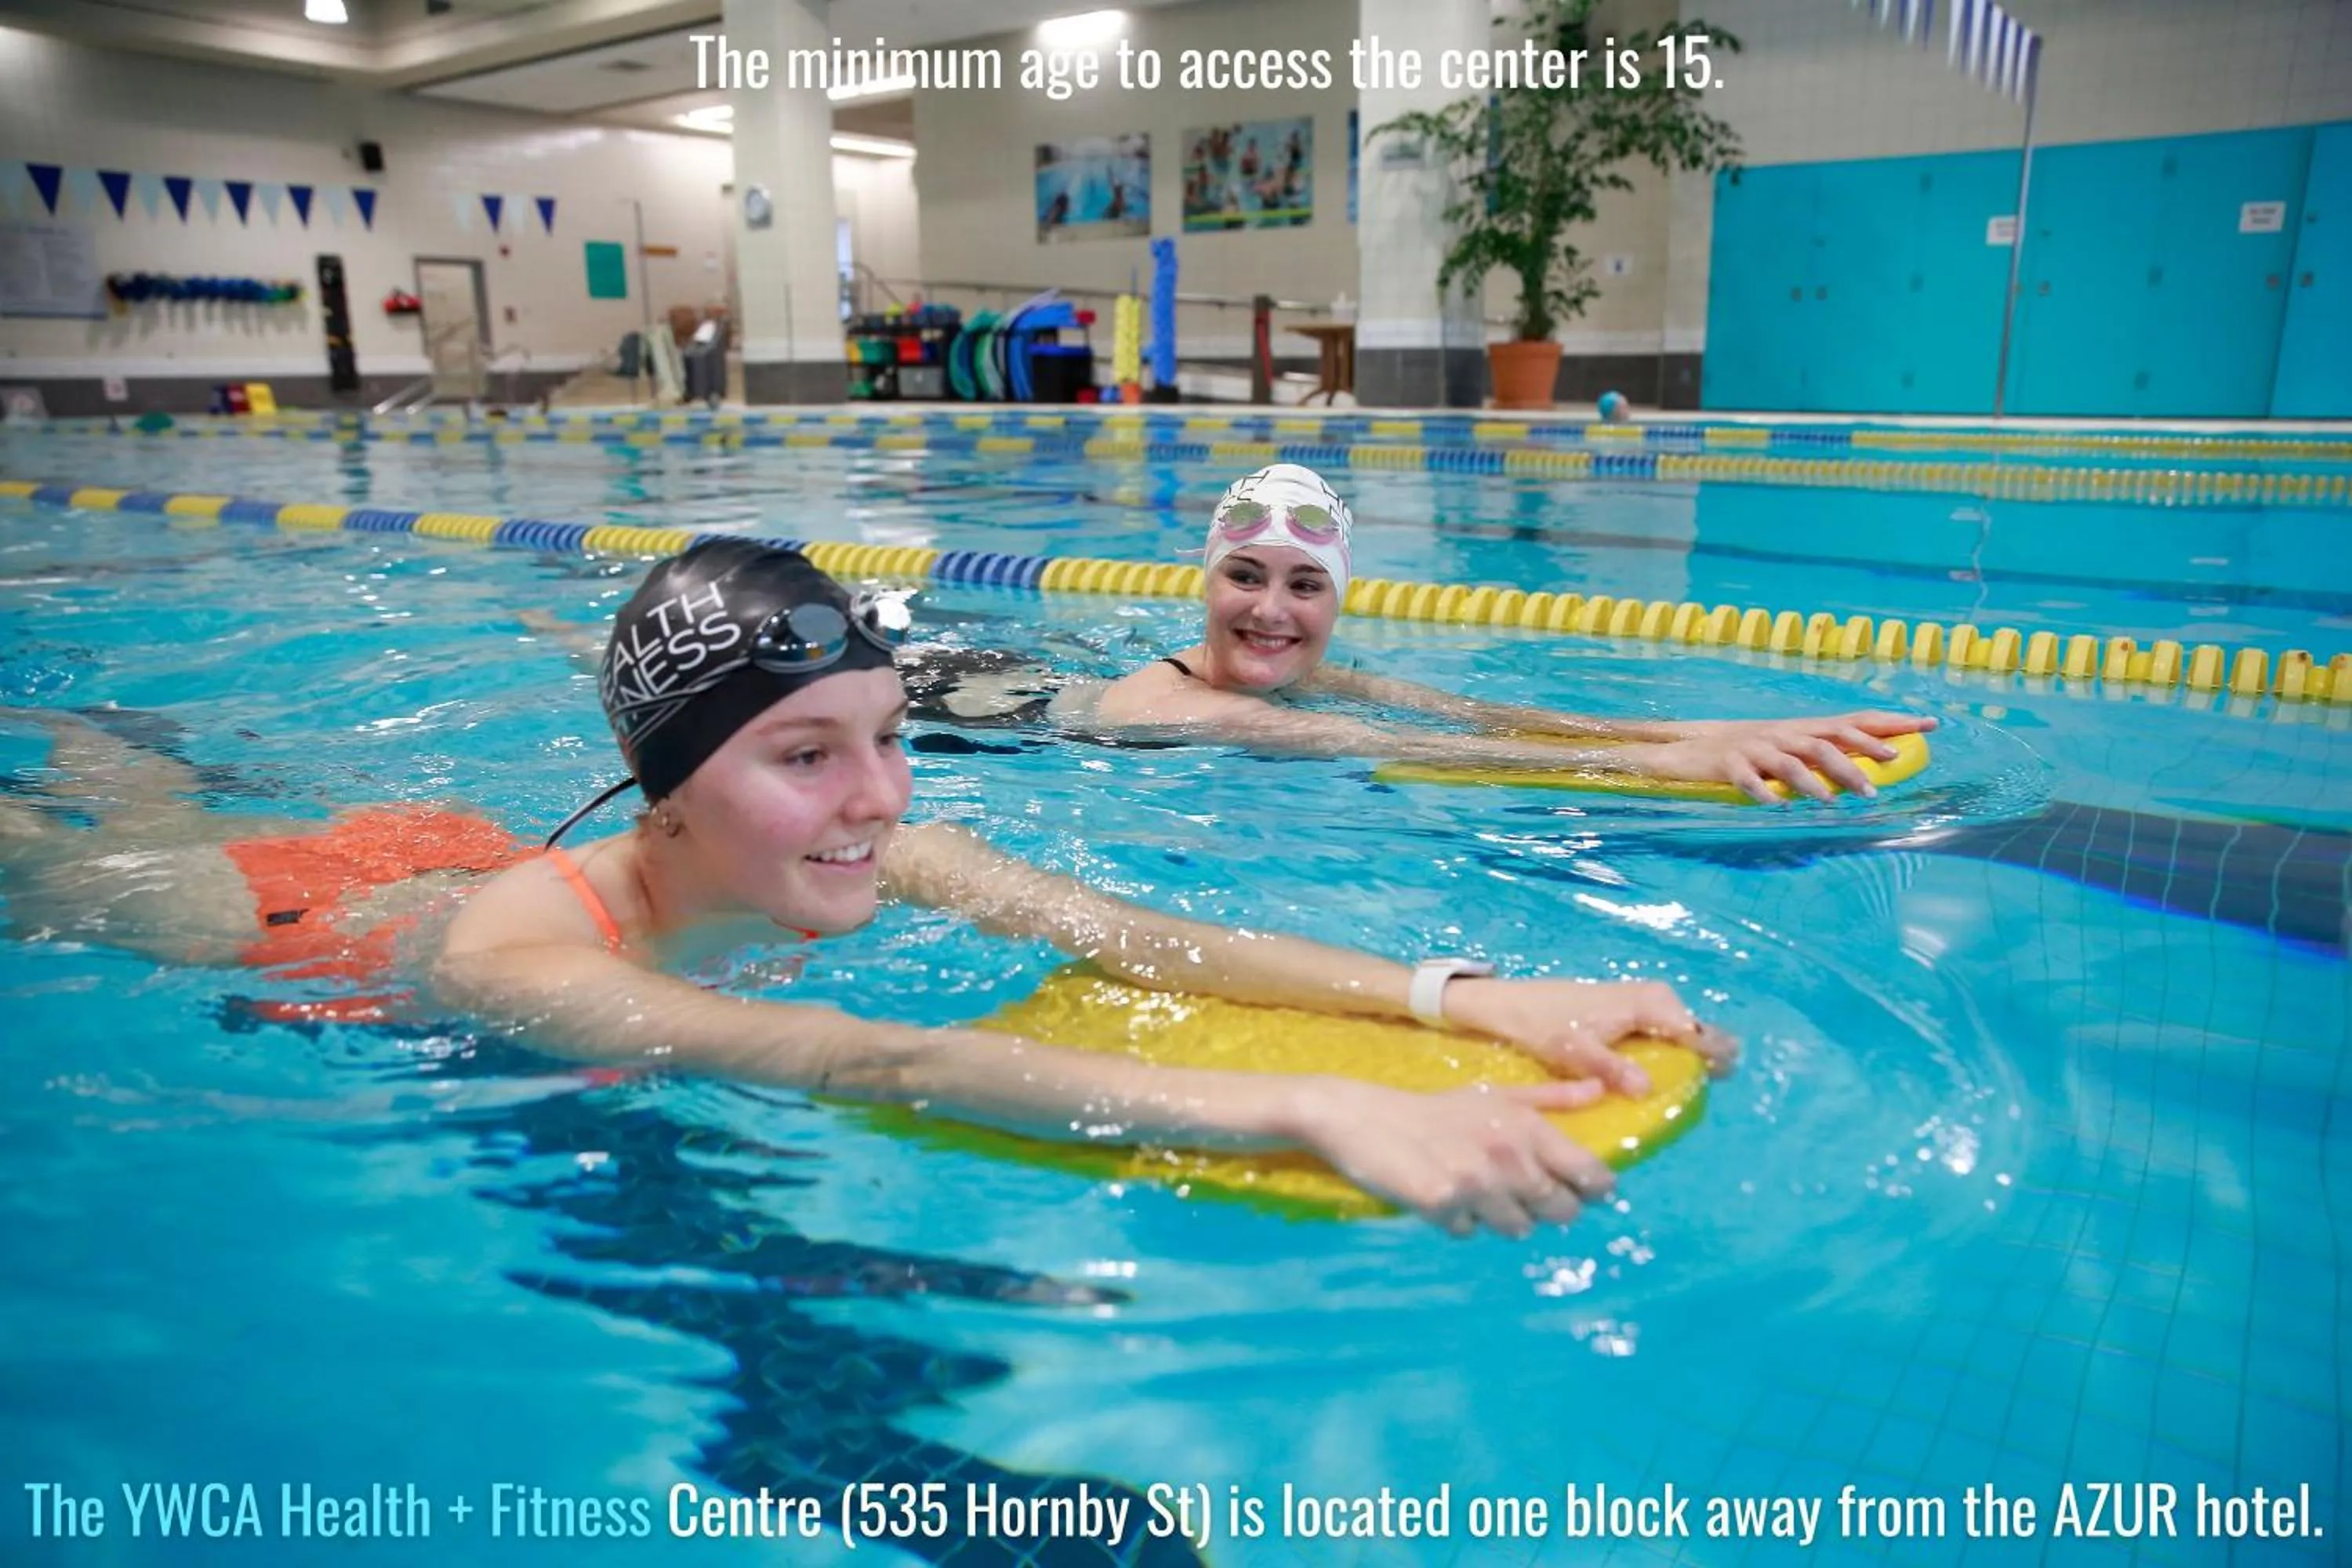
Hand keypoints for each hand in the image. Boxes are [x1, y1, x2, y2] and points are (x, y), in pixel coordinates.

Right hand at [1289, 1077, 1618, 1237]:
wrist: (1362, 1116)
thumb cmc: (1434, 1108)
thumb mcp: (1495, 1095)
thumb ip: (1551, 1098)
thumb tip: (1599, 1091)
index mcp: (1526, 1125)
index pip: (1589, 1174)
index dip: (1595, 1189)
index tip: (1582, 1192)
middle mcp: (1508, 1154)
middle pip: (1560, 1211)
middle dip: (1545, 1209)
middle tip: (1516, 1193)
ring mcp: (1475, 1182)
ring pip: (1517, 1229)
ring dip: (1500, 1218)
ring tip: (1474, 1192)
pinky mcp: (1442, 1204)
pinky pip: (1469, 1233)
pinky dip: (1458, 1221)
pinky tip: (1441, 1196)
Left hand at [1440, 977, 1737, 1095]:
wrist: (1510, 1004)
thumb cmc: (1541, 1023)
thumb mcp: (1573, 1050)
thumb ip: (1611, 1067)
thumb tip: (1646, 1088)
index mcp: (1650, 1004)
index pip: (1701, 1033)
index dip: (1714, 1060)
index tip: (1712, 1086)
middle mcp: (1656, 998)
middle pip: (1699, 1034)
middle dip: (1702, 1063)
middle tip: (1692, 1095)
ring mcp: (1646, 1002)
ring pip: (1683, 1034)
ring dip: (1686, 1060)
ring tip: (1679, 1092)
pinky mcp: (1634, 1011)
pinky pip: (1665, 1033)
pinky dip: (1667, 1054)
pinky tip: (1656, 1078)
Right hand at [1629, 710, 1935, 803]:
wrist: (1687, 751)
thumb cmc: (1745, 753)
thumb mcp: (1785, 748)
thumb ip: (1821, 756)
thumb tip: (1870, 770)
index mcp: (1801, 729)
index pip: (1853, 721)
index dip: (1891, 723)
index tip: (1929, 724)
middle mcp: (1782, 733)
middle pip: (1827, 741)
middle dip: (1857, 758)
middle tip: (1882, 779)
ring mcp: (1754, 747)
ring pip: (1791, 762)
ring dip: (1815, 783)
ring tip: (1834, 803)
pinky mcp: (1728, 766)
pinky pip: (1748, 780)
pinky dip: (1763, 793)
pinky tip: (1777, 808)